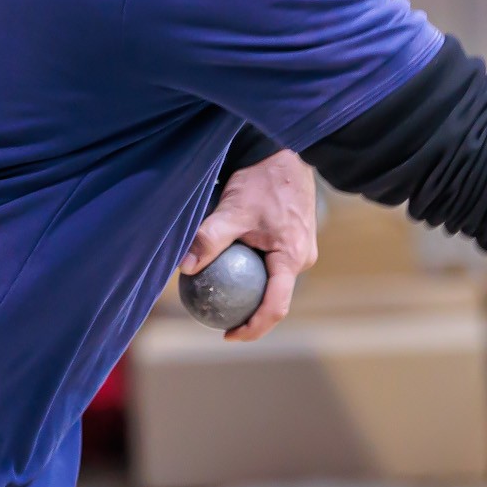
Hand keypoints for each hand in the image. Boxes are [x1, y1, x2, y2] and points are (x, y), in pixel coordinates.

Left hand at [181, 150, 317, 341]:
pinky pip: (275, 266)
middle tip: (219, 316)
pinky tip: (232, 267)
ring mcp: (302, 249)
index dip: (252, 328)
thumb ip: (210, 239)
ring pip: (275, 281)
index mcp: (292, 258)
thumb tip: (183, 268)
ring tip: (222, 294)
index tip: (227, 334)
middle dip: (249, 313)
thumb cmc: (263, 181)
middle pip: (276, 298)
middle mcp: (303, 258)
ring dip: (251, 290)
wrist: (287, 152)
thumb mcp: (233, 210)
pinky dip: (255, 271)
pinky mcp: (296, 240)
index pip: (275, 307)